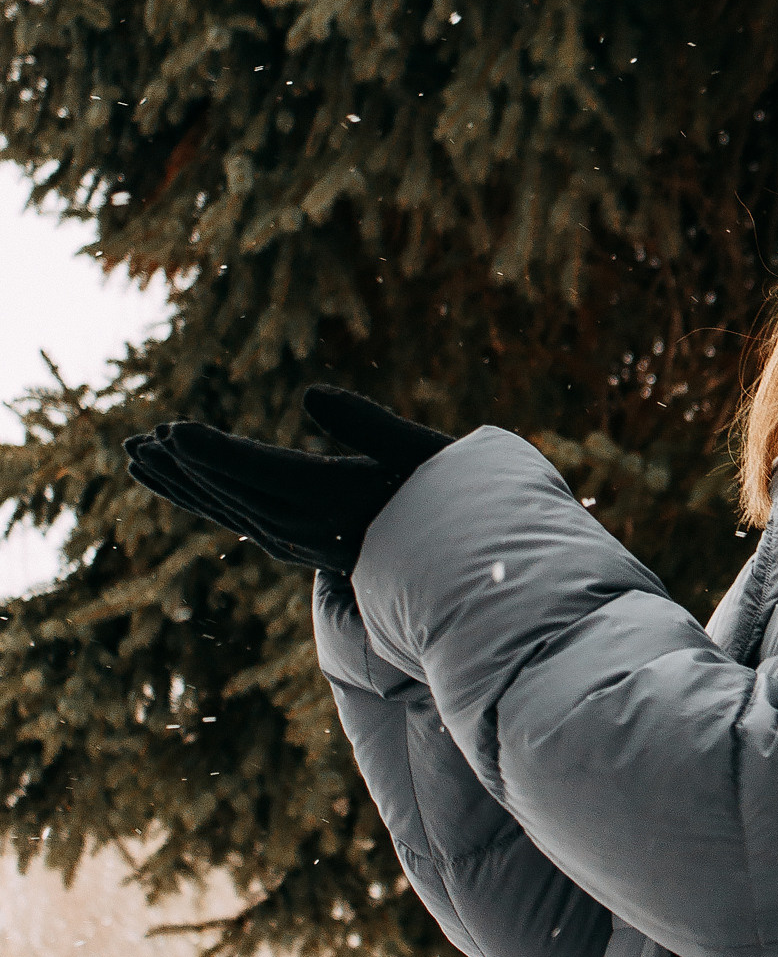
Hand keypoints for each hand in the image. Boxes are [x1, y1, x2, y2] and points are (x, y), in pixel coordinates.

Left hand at [125, 387, 452, 572]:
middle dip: (179, 467)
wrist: (464, 564)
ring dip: (182, 483)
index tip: (171, 430)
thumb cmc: (451, 498)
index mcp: (335, 498)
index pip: (260, 474)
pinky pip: (242, 519)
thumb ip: (367, 422)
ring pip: (228, 509)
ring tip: (138, 459)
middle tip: (133, 443)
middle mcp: (309, 526)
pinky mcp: (302, 544)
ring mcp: (302, 540)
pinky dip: (208, 499)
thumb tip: (307, 393)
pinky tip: (187, 486)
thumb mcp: (421, 452)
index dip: (211, 452)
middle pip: (230, 493)